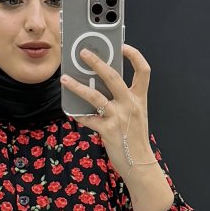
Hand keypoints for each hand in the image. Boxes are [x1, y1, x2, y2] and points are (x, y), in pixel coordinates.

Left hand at [60, 42, 154, 179]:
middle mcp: (130, 105)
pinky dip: (78, 115)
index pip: (143, 70)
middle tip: (83, 52)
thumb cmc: (134, 138)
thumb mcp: (134, 115)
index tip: (123, 46)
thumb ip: (122, 100)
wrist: (139, 164)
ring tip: (65, 79)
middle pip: (113, 76)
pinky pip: (88, 119)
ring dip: (77, 86)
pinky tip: (71, 112)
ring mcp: (119, 117)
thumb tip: (100, 85)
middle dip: (97, 62)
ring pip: (95, 96)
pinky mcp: (108, 131)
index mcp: (139, 99)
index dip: (135, 55)